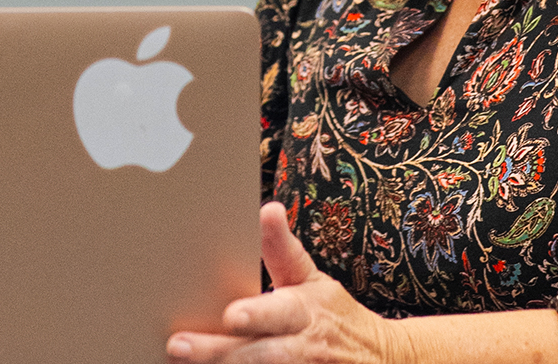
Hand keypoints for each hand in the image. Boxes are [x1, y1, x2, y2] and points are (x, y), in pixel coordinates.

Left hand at [167, 202, 403, 363]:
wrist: (379, 359)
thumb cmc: (333, 315)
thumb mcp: (312, 278)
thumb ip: (282, 250)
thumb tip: (268, 209)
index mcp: (304, 312)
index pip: (280, 313)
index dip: (257, 315)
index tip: (232, 315)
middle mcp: (303, 348)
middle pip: (260, 355)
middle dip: (219, 353)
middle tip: (178, 346)